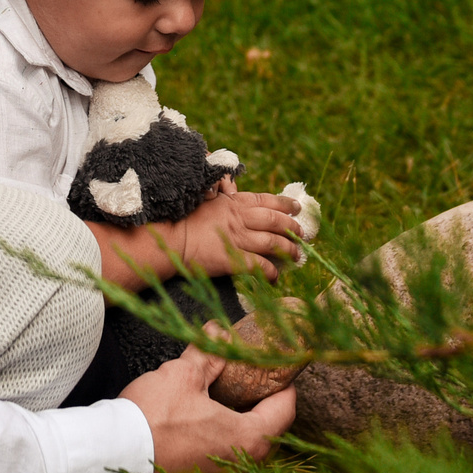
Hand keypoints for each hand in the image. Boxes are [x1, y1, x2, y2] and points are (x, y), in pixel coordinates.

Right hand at [124, 345, 294, 472]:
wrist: (115, 458)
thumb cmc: (153, 420)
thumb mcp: (183, 375)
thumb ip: (208, 354)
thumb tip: (219, 333)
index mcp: (248, 439)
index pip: (284, 412)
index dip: (284, 387)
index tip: (280, 374)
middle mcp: (241, 467)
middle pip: (266, 433)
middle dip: (259, 406)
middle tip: (251, 384)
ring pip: (241, 450)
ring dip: (236, 426)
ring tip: (222, 403)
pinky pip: (219, 462)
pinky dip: (217, 443)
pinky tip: (199, 427)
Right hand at [172, 189, 304, 280]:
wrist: (169, 239)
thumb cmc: (184, 220)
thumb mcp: (208, 202)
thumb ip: (226, 200)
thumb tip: (237, 195)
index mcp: (234, 203)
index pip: (267, 200)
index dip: (286, 205)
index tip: (298, 208)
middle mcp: (239, 219)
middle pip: (275, 221)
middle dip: (292, 228)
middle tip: (302, 234)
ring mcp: (237, 238)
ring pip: (272, 243)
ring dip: (288, 250)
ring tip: (296, 256)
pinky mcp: (232, 259)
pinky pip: (259, 266)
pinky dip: (270, 272)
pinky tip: (275, 278)